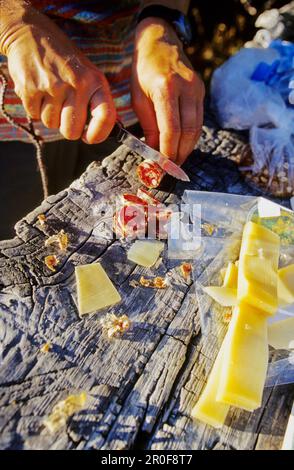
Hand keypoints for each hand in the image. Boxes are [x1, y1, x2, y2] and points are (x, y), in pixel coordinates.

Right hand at [2, 6, 115, 142]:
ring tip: (51, 97)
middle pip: (72, 130)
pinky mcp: (31, 88)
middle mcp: (76, 83)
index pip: (105, 116)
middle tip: (66, 117)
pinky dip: (35, 109)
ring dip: (50, 116)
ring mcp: (52, 86)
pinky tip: (38, 92)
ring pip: (51, 124)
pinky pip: (35, 115)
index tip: (89, 138)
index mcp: (95, 81)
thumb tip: (109, 128)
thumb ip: (98, 100)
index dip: (98, 135)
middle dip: (68, 130)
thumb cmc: (66, 61)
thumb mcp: (89, 74)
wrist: (32, 34)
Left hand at [132, 18, 204, 164]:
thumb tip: (156, 151)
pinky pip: (199, 120)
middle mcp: (186, 88)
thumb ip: (148, 125)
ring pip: (197, 128)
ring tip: (177, 160)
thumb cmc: (143, 72)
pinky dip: (191, 136)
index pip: (171, 129)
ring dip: (187, 148)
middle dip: (180, 153)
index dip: (168, 151)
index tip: (163, 166)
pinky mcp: (201, 91)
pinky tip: (182, 145)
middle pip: (188, 131)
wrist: (160, 43)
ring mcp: (197, 89)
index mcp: (165, 88)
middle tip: (171, 168)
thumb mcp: (138, 98)